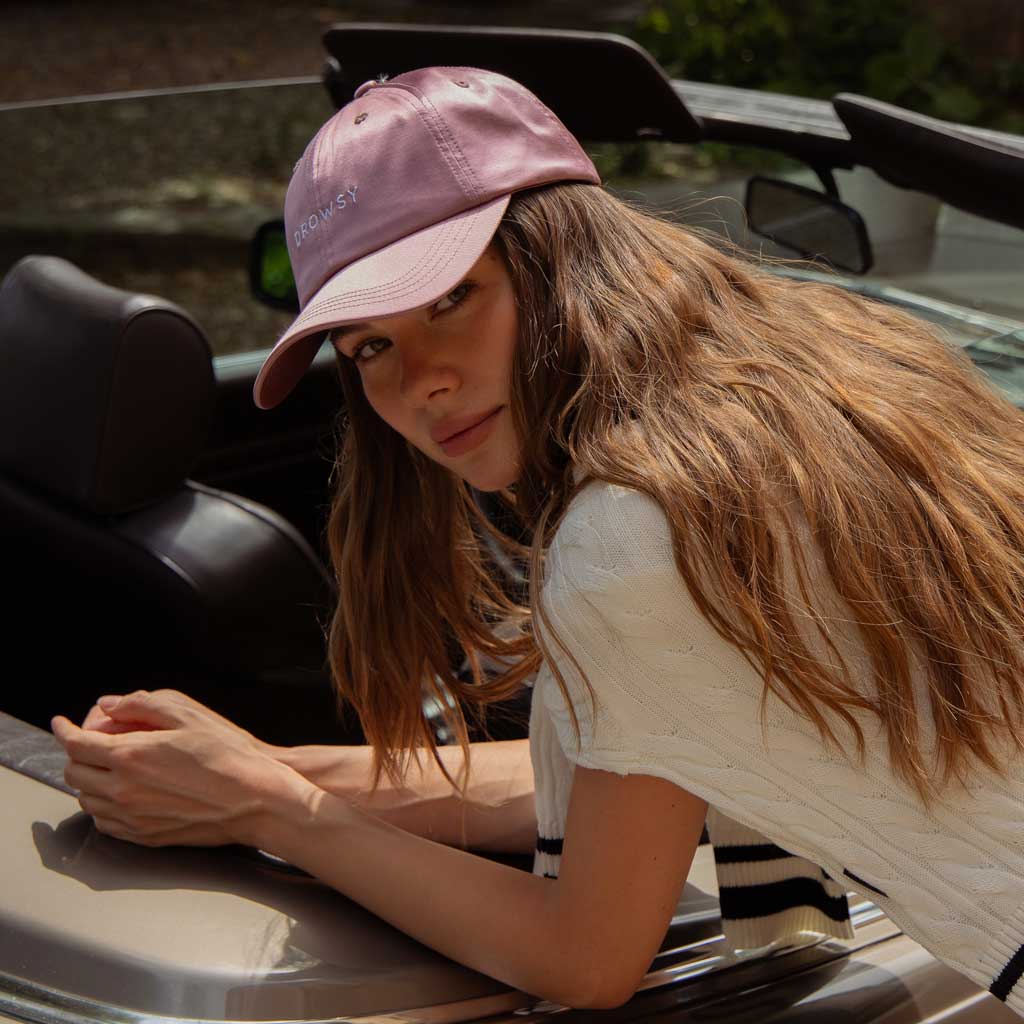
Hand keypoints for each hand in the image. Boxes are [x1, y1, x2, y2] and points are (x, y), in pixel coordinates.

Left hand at [52, 689, 310, 848]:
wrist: (255, 799)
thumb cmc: (228, 755)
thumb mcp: (189, 715)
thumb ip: (143, 704)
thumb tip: (110, 703)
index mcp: (131, 756)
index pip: (76, 744)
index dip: (64, 729)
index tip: (62, 722)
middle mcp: (124, 790)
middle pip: (74, 773)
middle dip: (75, 754)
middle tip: (91, 741)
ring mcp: (132, 817)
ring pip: (86, 801)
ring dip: (88, 780)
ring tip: (108, 766)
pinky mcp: (145, 836)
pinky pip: (105, 822)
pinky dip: (101, 805)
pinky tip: (121, 793)